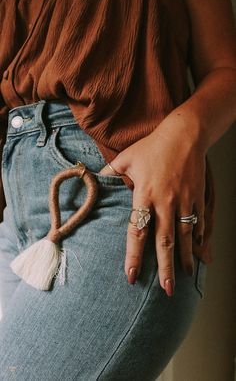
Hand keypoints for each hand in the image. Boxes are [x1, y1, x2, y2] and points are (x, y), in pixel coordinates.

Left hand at [99, 115, 206, 295]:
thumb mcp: (127, 157)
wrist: (185, 134)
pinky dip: (197, 239)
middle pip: (164, 241)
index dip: (134, 256)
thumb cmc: (153, 146)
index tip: (131, 276)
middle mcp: (166, 202)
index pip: (137, 231)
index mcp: (145, 194)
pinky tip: (196, 252)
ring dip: (184, 258)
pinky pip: (198, 223)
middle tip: (165, 291)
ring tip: (184, 277)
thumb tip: (93, 180)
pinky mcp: (197, 198)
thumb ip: (110, 173)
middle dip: (165, 268)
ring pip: (184, 236)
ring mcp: (184, 201)